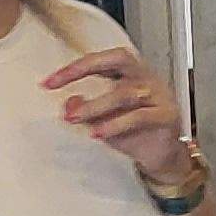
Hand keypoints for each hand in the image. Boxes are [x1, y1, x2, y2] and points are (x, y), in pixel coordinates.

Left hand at [44, 47, 193, 184]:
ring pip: (124, 93)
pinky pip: (139, 117)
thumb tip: (68, 103)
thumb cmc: (134, 133)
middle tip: (60, 83)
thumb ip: (85, 110)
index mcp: (130, 73)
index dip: (75, 67)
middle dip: (86, 68)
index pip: (102, 60)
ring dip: (95, 106)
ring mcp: (159, 96)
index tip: (50, 82)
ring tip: (74, 118)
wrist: (163, 156)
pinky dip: (115, 124)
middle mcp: (145, 78)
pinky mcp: (166, 116)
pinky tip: (98, 133)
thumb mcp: (102, 120)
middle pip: (119, 59)